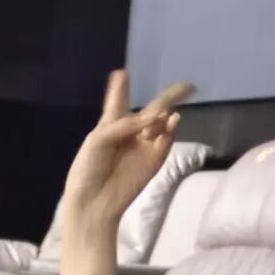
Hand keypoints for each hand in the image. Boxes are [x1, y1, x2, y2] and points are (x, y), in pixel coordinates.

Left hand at [59, 70, 193, 274]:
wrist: (93, 202)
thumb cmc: (88, 169)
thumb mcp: (99, 139)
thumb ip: (126, 124)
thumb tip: (158, 117)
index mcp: (110, 125)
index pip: (117, 102)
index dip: (120, 88)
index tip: (122, 73)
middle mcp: (129, 133)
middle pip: (151, 110)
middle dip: (168, 97)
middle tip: (186, 86)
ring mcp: (144, 146)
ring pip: (161, 124)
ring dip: (163, 116)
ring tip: (158, 118)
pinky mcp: (154, 161)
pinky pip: (166, 141)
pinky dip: (169, 131)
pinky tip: (170, 121)